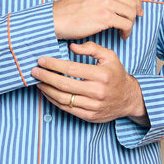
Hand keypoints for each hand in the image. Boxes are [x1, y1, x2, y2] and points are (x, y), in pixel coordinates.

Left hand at [31, 41, 148, 124]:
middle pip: (64, 84)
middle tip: (34, 71)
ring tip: (38, 82)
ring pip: (63, 99)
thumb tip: (71, 47)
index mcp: (102, 75)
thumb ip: (92, 48)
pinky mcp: (90, 116)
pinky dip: (54, 101)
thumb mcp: (109, 56)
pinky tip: (47, 93)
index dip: (54, 64)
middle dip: (46, 77)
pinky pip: (67, 109)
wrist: (129, 99)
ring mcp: (93, 106)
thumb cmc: (116, 75)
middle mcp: (98, 92)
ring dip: (47, 90)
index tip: (42, 60)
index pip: (71, 69)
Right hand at [53, 0, 142, 40]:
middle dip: (134, 14)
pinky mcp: (105, 16)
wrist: (58, 18)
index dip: (136, 1)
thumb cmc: (72, 7)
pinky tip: (122, 34)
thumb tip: (128, 0)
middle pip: (132, 1)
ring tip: (124, 30)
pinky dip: (127, 31)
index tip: (137, 10)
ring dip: (130, 24)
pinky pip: (126, 24)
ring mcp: (105, 1)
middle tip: (131, 22)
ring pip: (131, 13)